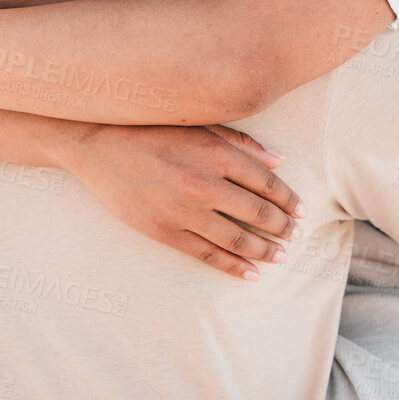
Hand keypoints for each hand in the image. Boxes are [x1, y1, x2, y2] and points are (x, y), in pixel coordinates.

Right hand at [58, 123, 305, 280]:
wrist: (96, 145)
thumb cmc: (150, 129)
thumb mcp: (196, 125)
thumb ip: (239, 143)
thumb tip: (279, 160)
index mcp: (215, 153)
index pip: (267, 182)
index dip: (289, 199)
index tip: (302, 210)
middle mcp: (203, 182)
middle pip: (258, 213)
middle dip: (283, 227)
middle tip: (296, 235)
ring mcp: (183, 210)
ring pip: (237, 239)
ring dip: (265, 250)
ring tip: (280, 256)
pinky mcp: (164, 231)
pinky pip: (207, 254)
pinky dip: (232, 266)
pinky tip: (250, 274)